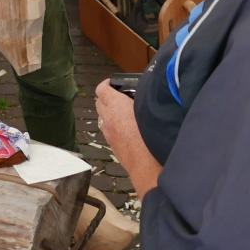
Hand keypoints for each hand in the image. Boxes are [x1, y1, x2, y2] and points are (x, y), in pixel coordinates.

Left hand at [94, 78, 161, 198]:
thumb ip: (145, 98)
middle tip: (121, 95)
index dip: (107, 84)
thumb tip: (150, 90)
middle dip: (107, 97)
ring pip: (102, 117)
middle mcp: (107, 118)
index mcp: (115, 105)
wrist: (147, 166)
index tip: (114, 83)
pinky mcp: (112, 145)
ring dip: (109, 112)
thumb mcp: (150, 109)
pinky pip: (108, 130)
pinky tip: (127, 128)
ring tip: (125, 111)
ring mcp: (108, 133)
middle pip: (99, 102)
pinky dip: (112, 125)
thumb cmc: (151, 136)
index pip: (102, 89)